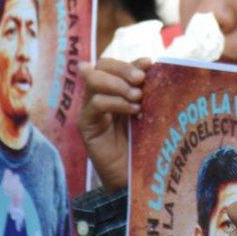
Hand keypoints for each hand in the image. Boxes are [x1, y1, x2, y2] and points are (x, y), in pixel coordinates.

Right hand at [77, 57, 150, 191]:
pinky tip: (133, 111)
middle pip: (101, 66)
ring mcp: (89, 109)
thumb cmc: (144, 141)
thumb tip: (150, 62)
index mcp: (113, 89)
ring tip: (138, 97)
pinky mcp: (86, 125)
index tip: (149, 63)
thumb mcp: (148, 109)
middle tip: (141, 79)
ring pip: (94, 81)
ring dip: (118, 85)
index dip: (129, 61)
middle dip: (123, 69)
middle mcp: (98, 95)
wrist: (135, 173)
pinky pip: (96, 104)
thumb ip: (145, 87)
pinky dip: (116, 102)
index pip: (112, 64)